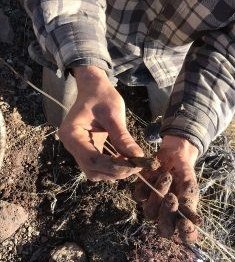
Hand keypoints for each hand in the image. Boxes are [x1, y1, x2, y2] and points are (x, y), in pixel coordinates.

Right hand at [58, 66, 143, 180]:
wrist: (93, 89)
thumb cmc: (102, 96)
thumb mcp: (114, 113)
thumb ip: (123, 137)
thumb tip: (137, 157)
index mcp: (71, 134)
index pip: (92, 159)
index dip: (114, 166)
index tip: (135, 165)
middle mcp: (70, 145)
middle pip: (92, 169)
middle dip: (115, 171)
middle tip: (137, 166)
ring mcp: (76, 149)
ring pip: (95, 172)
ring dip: (114, 172)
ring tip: (133, 163)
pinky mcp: (85, 151)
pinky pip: (97, 166)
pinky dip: (112, 167)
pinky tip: (126, 160)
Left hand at [134, 135, 199, 242]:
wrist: (174, 156)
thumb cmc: (184, 175)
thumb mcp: (190, 187)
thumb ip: (189, 202)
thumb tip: (195, 221)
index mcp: (182, 218)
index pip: (186, 236)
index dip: (186, 234)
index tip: (186, 223)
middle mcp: (166, 217)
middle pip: (164, 230)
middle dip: (167, 214)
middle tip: (172, 197)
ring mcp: (151, 206)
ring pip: (149, 213)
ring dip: (158, 194)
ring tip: (167, 176)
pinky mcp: (140, 193)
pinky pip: (139, 195)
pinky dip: (149, 183)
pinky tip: (157, 171)